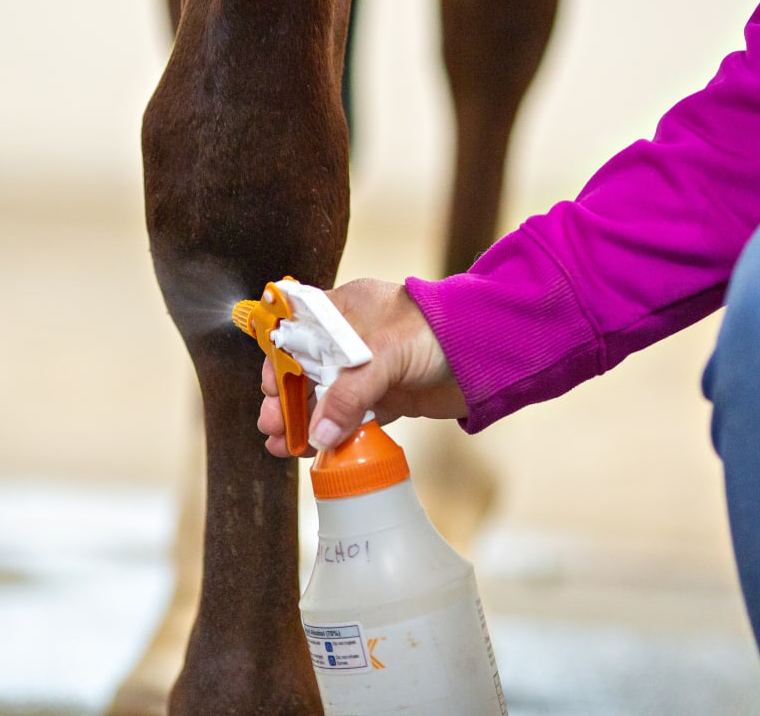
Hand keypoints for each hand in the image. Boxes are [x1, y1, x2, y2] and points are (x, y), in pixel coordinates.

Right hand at [257, 277, 466, 455]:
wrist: (489, 351)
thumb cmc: (438, 330)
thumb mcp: (385, 353)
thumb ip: (350, 393)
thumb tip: (319, 432)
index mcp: (345, 310)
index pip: (299, 332)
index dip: (280, 360)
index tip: (270, 388)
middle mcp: (354, 338)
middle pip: (307, 369)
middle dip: (286, 399)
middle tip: (271, 426)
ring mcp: (372, 369)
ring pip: (327, 398)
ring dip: (304, 421)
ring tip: (282, 446)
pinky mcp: (390, 397)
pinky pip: (354, 419)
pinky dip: (335, 435)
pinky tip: (317, 450)